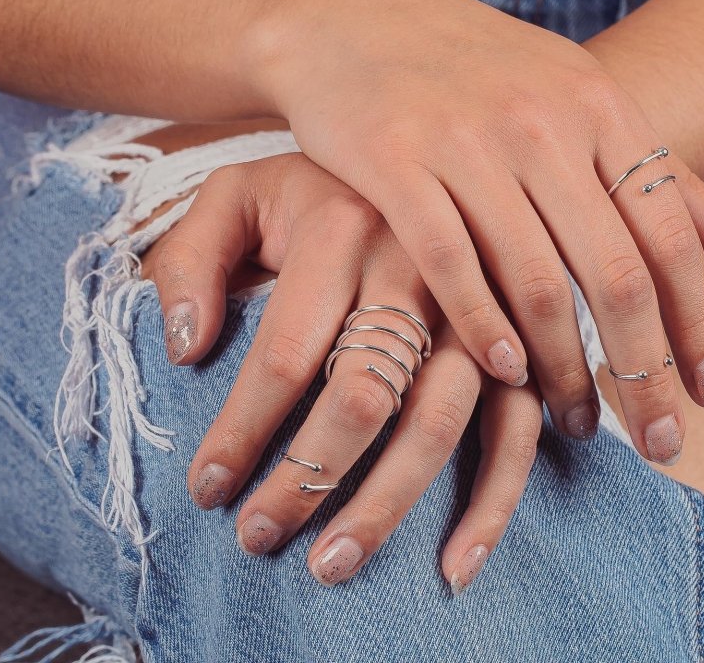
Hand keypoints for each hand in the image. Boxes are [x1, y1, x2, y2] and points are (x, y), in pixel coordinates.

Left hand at [143, 153, 540, 591]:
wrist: (418, 138)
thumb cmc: (313, 188)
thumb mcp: (235, 194)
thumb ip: (190, 259)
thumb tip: (186, 352)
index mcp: (345, 226)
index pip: (285, 352)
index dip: (242, 431)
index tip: (206, 490)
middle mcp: (420, 267)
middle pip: (362, 395)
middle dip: (306, 479)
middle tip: (259, 537)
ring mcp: (479, 308)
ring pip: (439, 421)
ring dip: (387, 504)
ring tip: (333, 566)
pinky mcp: (516, 341)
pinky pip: (517, 428)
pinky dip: (494, 501)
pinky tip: (455, 565)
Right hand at [250, 0, 703, 464]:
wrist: (355, 20)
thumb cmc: (479, 75)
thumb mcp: (580, 103)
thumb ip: (661, 181)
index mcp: (599, 108)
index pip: (670, 236)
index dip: (699, 324)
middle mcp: (542, 122)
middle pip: (616, 273)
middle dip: (647, 372)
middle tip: (661, 442)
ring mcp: (466, 140)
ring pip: (537, 281)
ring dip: (564, 369)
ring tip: (578, 422)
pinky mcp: (393, 160)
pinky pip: (451, 265)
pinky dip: (483, 329)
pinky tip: (506, 374)